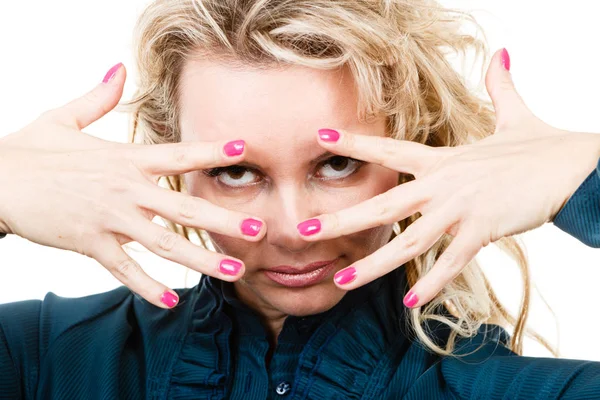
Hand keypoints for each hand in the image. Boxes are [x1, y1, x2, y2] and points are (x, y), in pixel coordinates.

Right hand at [0, 63, 265, 308]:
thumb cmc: (30, 149)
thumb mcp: (62, 117)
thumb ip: (97, 97)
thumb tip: (117, 68)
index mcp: (125, 158)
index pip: (178, 153)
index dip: (213, 151)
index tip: (245, 149)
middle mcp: (125, 189)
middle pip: (184, 206)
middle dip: (224, 218)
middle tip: (259, 229)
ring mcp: (109, 219)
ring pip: (164, 243)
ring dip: (202, 259)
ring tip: (235, 272)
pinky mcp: (89, 243)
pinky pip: (124, 269)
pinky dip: (147, 286)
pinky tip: (171, 301)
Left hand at [298, 48, 599, 307]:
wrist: (576, 165)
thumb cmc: (541, 145)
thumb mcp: (515, 114)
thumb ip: (500, 85)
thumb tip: (502, 53)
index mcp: (443, 159)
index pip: (389, 149)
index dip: (355, 143)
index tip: (320, 137)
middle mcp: (444, 184)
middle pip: (383, 204)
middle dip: (342, 218)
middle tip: (304, 229)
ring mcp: (462, 208)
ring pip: (409, 241)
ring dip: (373, 263)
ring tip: (341, 280)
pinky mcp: (485, 230)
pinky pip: (453, 261)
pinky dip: (433, 282)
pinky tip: (410, 302)